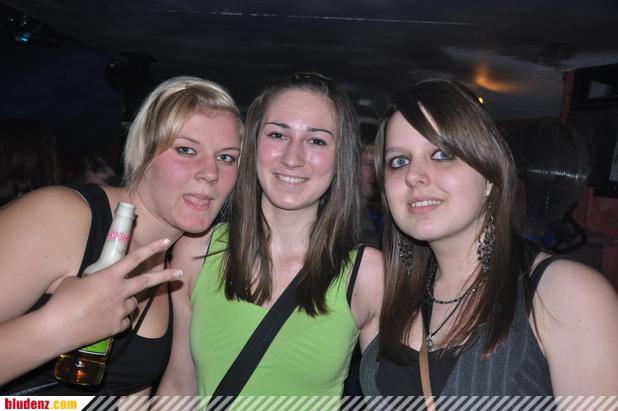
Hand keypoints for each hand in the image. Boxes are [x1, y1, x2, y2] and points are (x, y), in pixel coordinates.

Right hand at [43, 238, 181, 351]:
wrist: (56, 328)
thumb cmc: (62, 302)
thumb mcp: (75, 282)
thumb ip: (90, 280)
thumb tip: (91, 284)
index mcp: (110, 276)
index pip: (135, 258)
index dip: (152, 248)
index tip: (166, 242)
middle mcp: (120, 292)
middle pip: (148, 281)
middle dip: (166, 276)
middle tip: (179, 274)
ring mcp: (120, 310)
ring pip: (133, 304)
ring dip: (127, 303)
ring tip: (107, 306)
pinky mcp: (117, 327)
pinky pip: (124, 321)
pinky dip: (119, 321)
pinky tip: (105, 321)